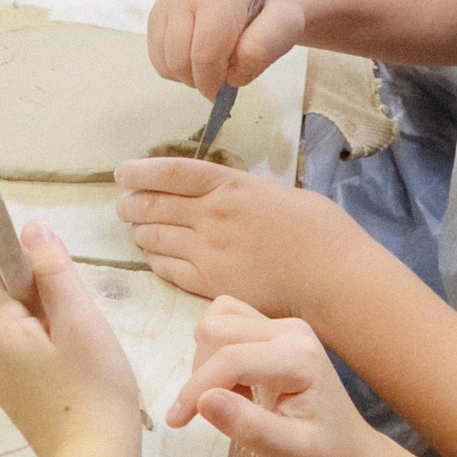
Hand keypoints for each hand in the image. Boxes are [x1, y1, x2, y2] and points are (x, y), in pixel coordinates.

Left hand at [0, 224, 145, 456]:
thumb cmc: (94, 390)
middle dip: (33, 285)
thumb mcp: (80, 320)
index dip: (14, 252)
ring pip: (7, 312)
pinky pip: (13, 338)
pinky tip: (68, 359)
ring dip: (40, 311)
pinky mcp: (4, 383)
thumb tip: (32, 228)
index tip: (52, 272)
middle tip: (71, 314)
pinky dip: (39, 336)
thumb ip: (54, 269)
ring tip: (73, 341)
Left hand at [113, 152, 356, 309]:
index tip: (122, 173)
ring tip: (136, 230)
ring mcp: (209, 252)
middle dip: (132, 205)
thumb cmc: (321, 232)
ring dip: (140, 232)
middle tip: (122, 206)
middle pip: (155, 205)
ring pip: (155, 238)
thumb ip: (241, 194)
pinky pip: (169, 269)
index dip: (140, 172)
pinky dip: (156, 261)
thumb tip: (220, 197)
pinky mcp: (211, 284)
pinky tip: (154, 258)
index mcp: (233, 186)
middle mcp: (214, 216)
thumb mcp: (278, 194)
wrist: (335, 277)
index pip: (171, 173)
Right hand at [146, 0, 307, 98]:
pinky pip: (158, 59)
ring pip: (165, 63)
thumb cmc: (274, 12)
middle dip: (201, 80)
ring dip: (189, 75)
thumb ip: (262, 50)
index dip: (216, 81)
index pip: (204, 55)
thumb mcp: (284, 27)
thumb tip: (231, 75)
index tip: (229, 86)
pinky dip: (176, 68)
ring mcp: (166, 3)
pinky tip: (197, 57)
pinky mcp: (156, 14)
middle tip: (224, 74)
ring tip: (213, 63)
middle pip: (179, 62)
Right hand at [165, 297, 379, 456]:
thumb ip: (247, 426)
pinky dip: (216, 353)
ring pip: (217, 321)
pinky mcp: (273, 328)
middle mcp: (291, 330)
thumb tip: (203, 400)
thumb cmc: (321, 456)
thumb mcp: (287, 452)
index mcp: (299, 357)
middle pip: (216, 330)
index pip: (230, 359)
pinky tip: (235, 386)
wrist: (348, 451)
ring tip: (230, 400)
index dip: (195, 389)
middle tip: (214, 414)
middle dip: (201, 374)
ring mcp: (282, 325)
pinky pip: (226, 324)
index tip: (176, 423)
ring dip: (207, 362)